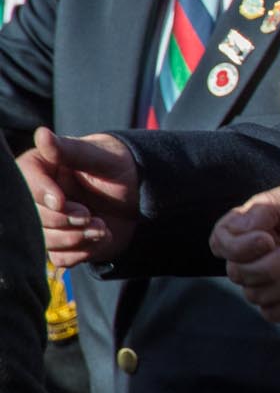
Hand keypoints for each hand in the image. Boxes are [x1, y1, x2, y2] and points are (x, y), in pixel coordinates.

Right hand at [24, 129, 139, 267]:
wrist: (141, 195)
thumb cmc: (121, 168)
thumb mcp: (102, 157)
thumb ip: (71, 151)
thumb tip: (42, 134)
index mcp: (42, 169)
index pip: (24, 185)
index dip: (41, 196)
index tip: (62, 201)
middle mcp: (39, 197)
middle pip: (31, 218)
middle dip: (63, 221)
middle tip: (90, 216)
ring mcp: (50, 221)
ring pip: (45, 241)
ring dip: (75, 239)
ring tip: (102, 228)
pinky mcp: (63, 242)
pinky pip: (61, 258)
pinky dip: (83, 252)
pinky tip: (102, 237)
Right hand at [209, 178, 279, 322]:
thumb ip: (270, 208)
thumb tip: (236, 227)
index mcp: (263, 222)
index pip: (222, 239)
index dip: (233, 246)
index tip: (265, 240)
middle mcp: (267, 251)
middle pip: (236, 271)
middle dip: (262, 267)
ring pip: (253, 294)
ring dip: (279, 284)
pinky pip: (274, 313)